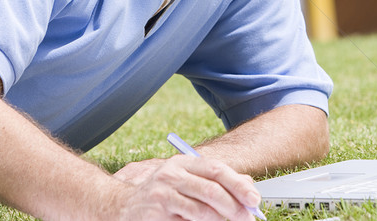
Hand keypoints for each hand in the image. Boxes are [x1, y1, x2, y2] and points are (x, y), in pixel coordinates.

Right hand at [114, 154, 260, 220]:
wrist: (122, 207)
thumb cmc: (162, 196)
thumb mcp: (186, 182)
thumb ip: (213, 181)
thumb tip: (247, 185)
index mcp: (182, 163)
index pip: (216, 169)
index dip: (238, 184)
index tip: (254, 198)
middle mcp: (172, 174)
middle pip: (211, 189)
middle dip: (234, 205)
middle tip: (247, 217)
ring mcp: (163, 193)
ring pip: (202, 209)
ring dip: (222, 220)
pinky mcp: (157, 212)